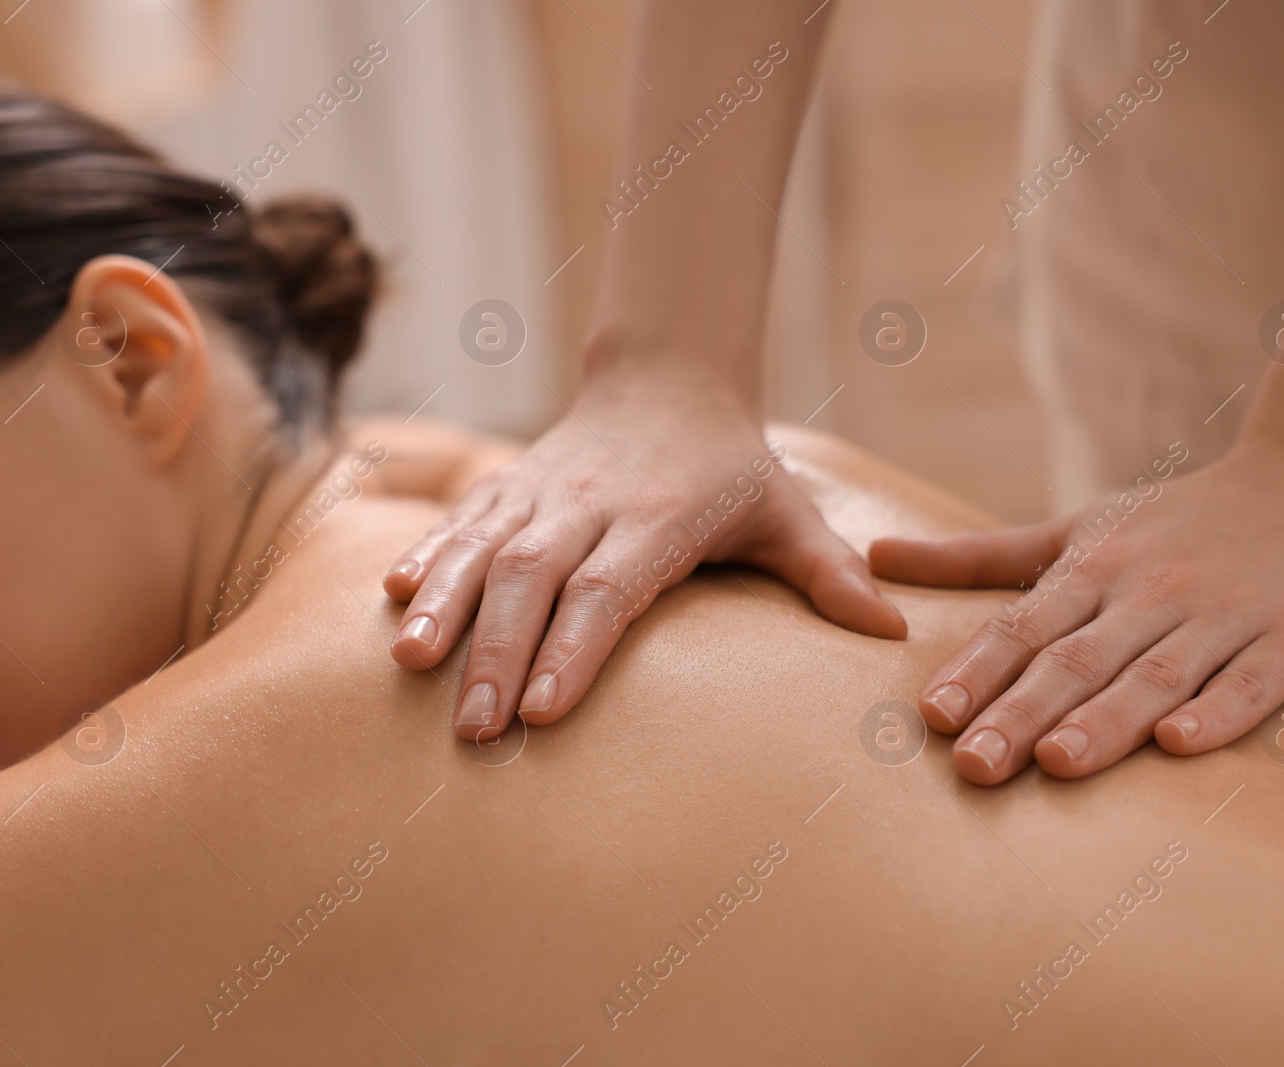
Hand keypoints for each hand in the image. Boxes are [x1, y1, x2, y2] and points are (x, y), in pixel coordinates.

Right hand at [383, 370, 905, 740]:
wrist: (667, 382)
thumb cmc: (731, 467)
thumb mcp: (787, 510)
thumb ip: (830, 572)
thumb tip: (894, 631)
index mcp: (660, 516)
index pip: (610, 589)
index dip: (577, 648)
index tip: (546, 711)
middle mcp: (590, 502)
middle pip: (536, 577)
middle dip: (500, 651)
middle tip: (475, 728)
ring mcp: (541, 491)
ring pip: (482, 545)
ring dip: (445, 604)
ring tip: (414, 664)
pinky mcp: (506, 485)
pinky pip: (457, 521)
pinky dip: (423, 555)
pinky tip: (389, 598)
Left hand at [869, 441, 1283, 783]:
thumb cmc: (1180, 521)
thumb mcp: (1077, 529)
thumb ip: (977, 556)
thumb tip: (874, 554)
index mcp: (1096, 570)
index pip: (1026, 627)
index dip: (979, 671)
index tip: (933, 717)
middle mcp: (1152, 592)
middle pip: (1078, 659)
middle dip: (1022, 713)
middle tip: (972, 766)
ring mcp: (1224, 615)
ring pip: (1156, 673)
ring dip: (1105, 719)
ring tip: (1056, 762)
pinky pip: (1251, 682)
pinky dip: (1217, 712)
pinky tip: (1179, 744)